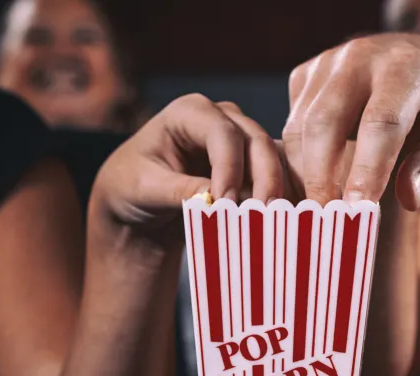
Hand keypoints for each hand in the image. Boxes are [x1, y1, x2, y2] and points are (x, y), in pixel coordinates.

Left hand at [90, 94, 284, 251]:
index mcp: (189, 112)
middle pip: (257, 142)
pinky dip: (283, 195)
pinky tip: (287, 218)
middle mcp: (223, 118)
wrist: (140, 200)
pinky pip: (278, 175)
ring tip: (279, 220)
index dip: (230, 168)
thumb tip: (216, 200)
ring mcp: (242, 139)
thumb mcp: (145, 188)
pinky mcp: (254, 163)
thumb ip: (180, 191)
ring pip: (274, 158)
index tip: (226, 203)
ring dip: (279, 189)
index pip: (222, 133)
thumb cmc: (132, 186)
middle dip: (265, 179)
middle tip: (264, 215)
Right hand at [283, 32, 419, 209]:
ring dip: (305, 173)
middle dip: (321, 176)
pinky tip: (315, 186)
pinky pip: (291, 124)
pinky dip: (297, 161)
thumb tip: (408, 197)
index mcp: (406, 68)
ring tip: (319, 211)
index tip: (359, 209)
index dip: (368, 169)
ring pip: (300, 125)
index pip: (382, 121)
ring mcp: (326, 63)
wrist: (413, 60)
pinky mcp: (304, 74)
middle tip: (327, 220)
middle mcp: (360, 57)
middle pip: (325, 121)